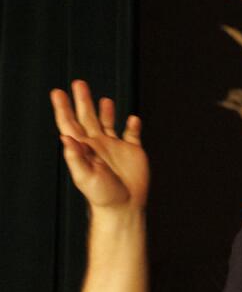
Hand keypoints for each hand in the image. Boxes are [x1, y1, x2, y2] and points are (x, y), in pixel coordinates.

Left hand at [51, 81, 148, 211]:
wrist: (125, 207)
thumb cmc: (103, 196)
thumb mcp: (85, 177)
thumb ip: (75, 157)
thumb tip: (65, 138)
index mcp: (84, 148)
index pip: (70, 124)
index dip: (62, 108)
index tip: (57, 93)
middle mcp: (98, 145)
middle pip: (87, 117)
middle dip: (82, 101)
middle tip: (79, 84)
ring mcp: (115, 148)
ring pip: (108, 123)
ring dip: (105, 110)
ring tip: (104, 98)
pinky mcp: (133, 153)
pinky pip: (132, 135)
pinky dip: (133, 125)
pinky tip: (132, 118)